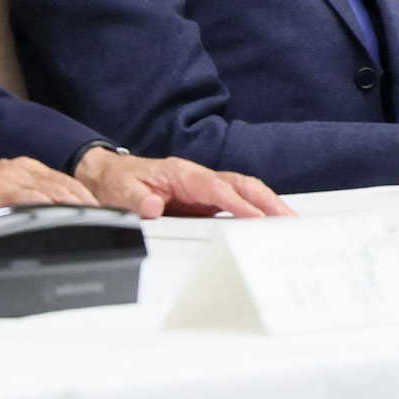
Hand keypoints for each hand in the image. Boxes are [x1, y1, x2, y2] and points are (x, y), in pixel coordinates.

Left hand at [75, 147, 291, 216]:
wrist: (109, 176)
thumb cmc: (118, 182)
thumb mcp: (119, 191)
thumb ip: (136, 199)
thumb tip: (153, 208)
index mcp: (181, 174)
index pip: (216, 188)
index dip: (238, 202)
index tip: (256, 217)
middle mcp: (198, 178)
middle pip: (240, 185)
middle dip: (267, 200)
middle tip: (288, 218)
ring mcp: (204, 188)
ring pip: (243, 191)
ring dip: (268, 205)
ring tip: (289, 223)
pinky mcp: (206, 199)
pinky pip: (237, 201)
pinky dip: (257, 210)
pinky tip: (269, 223)